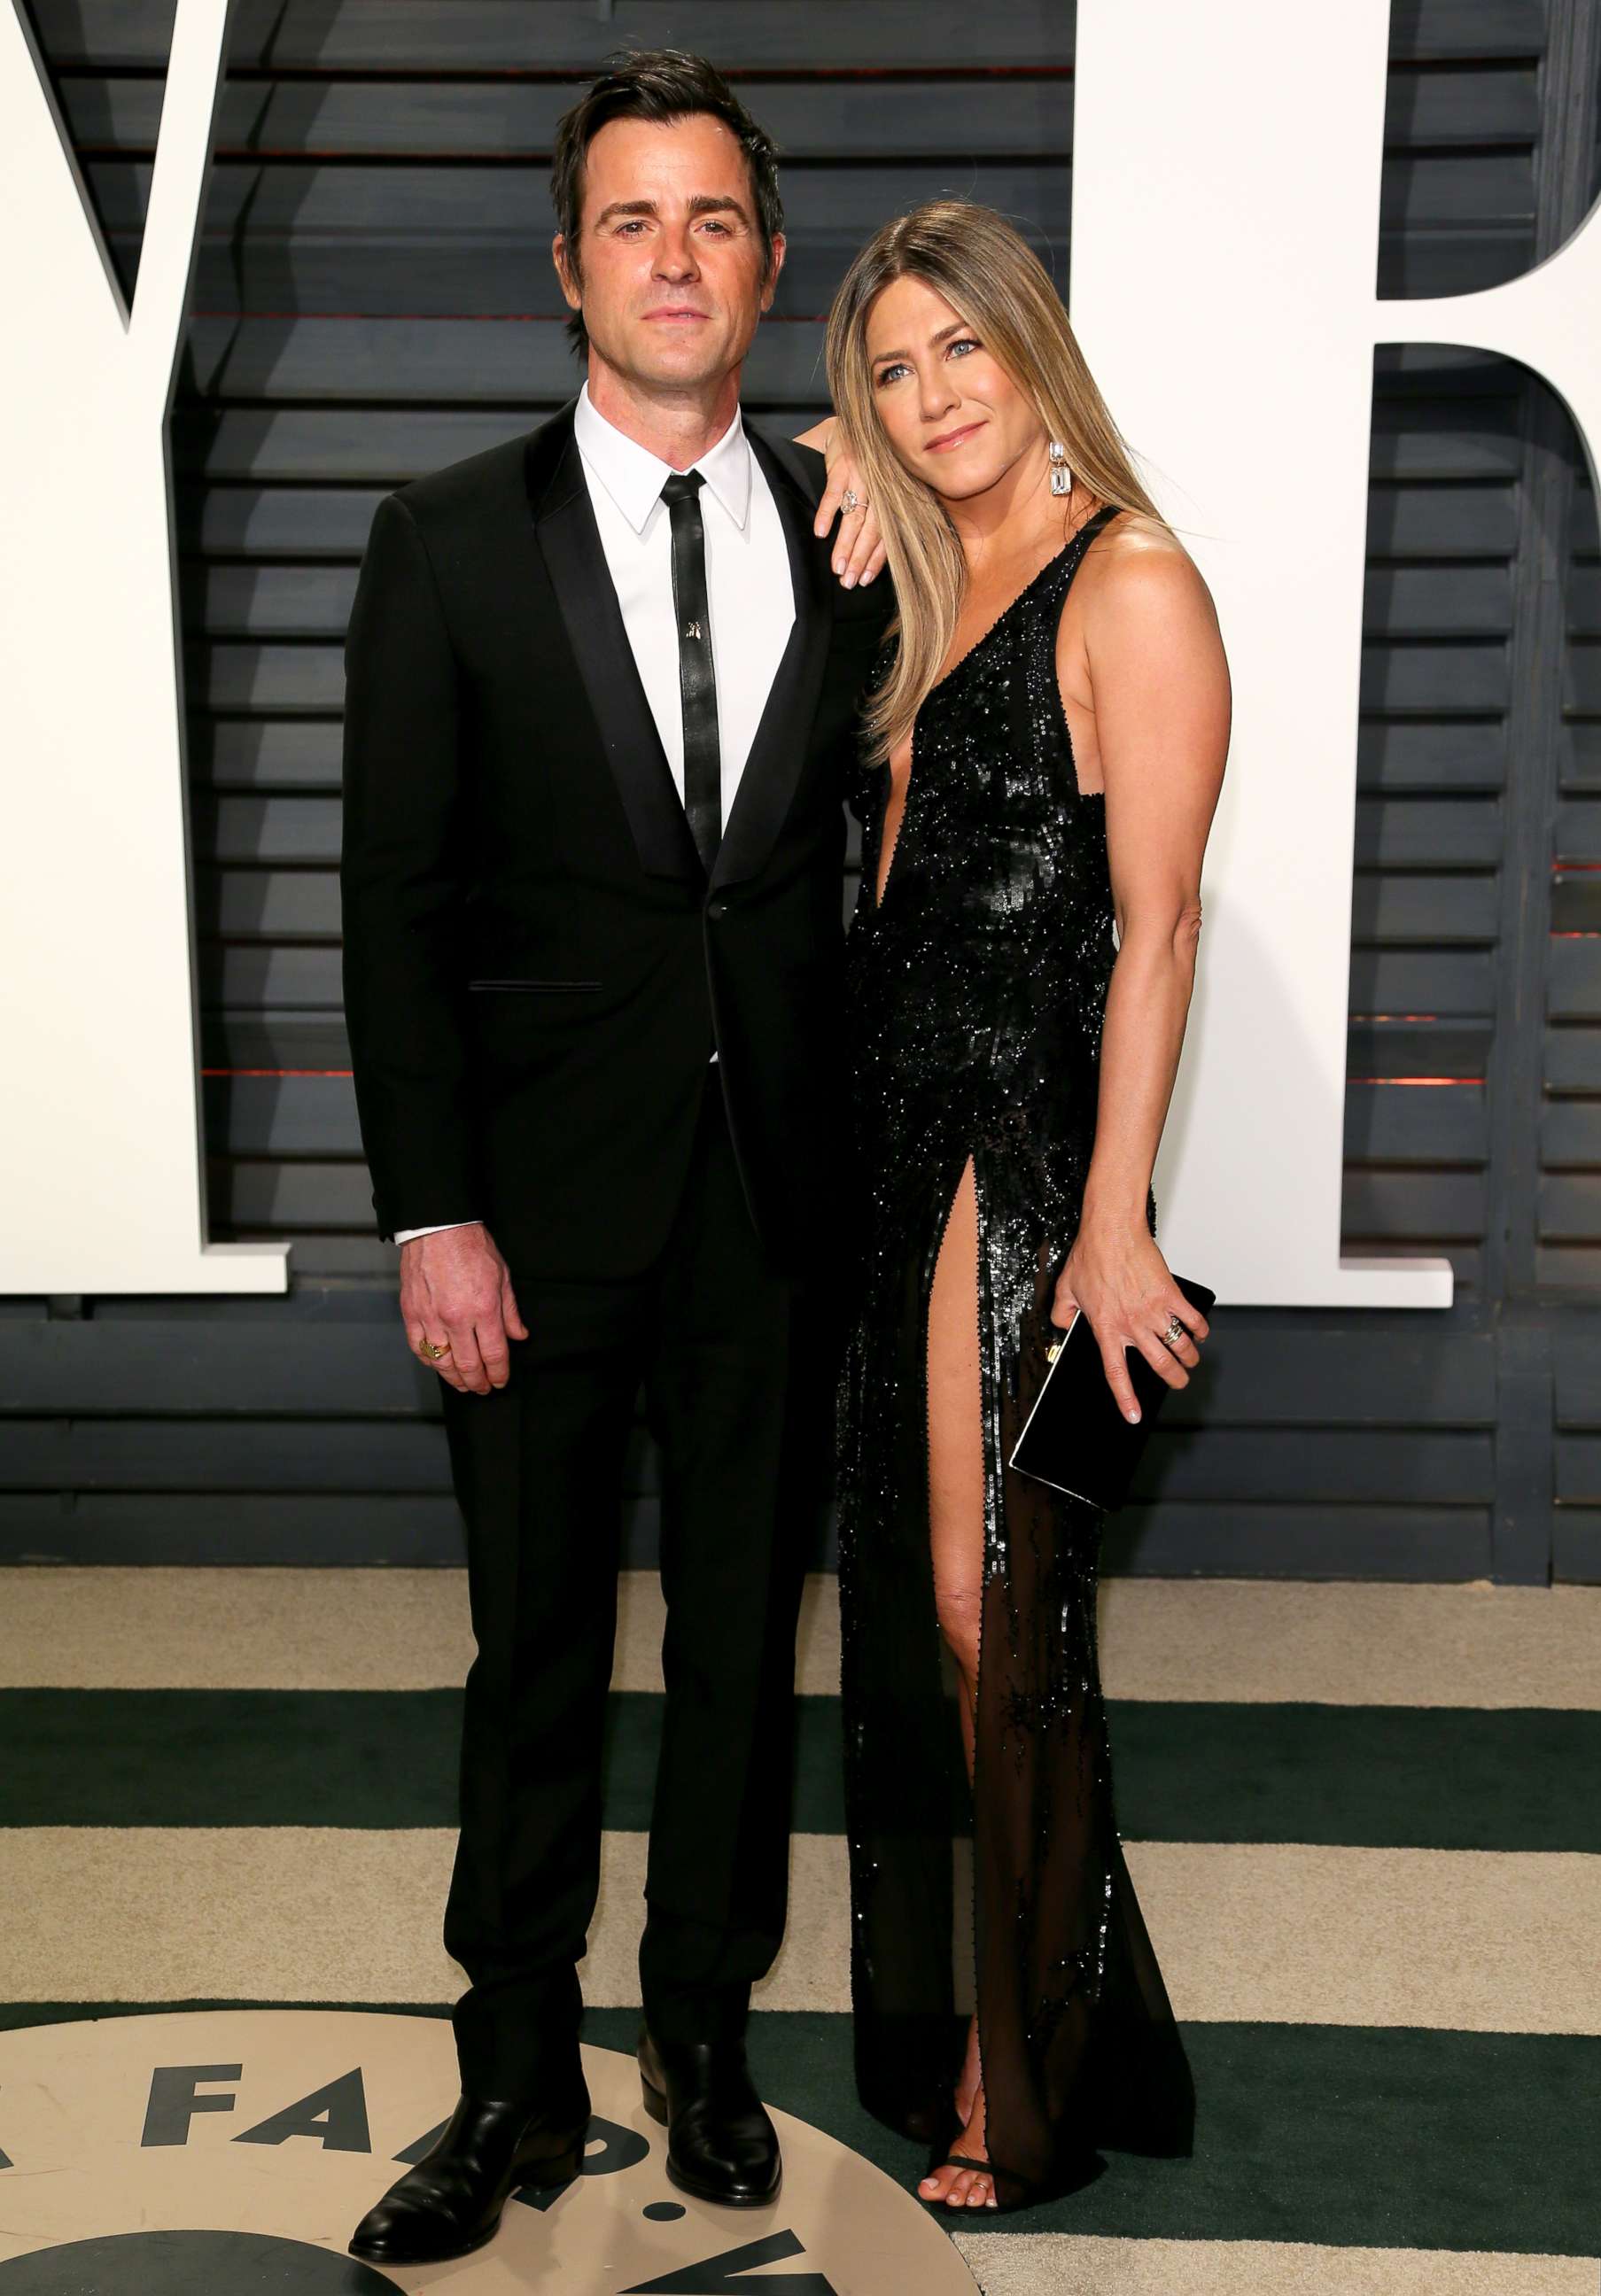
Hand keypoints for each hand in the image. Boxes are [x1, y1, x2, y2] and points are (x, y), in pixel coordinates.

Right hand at [400, 1223, 527, 1394]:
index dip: (499, 1374)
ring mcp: (430, 1317)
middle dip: (478, 1383)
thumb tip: (518, 1336)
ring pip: (442, 1362)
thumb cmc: (471, 1246)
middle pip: (468, 1365)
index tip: (501, 1381)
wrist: (437, 1227)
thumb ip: (510, 1311)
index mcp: (483, 1309)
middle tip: (483, 1389)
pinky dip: (430, 1361)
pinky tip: (439, 1365)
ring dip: (454, 1379)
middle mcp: (456, 1318)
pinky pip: (419, 1348)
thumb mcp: (502, 1276)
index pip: (494, 1355)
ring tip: (463, 1385)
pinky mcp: (411, 1313)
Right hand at [809, 419, 886, 589]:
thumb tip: (876, 548)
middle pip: (872, 530)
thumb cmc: (869, 459)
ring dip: (845, 544)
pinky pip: (834, 492)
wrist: (855, 422)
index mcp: (892, 496)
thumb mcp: (882, 480)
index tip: (865, 580)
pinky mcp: (843, 464)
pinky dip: (827, 513)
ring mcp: (862, 476)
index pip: (887, 534)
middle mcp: (881, 487)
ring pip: (855, 516)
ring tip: (837, 568)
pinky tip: (820, 534)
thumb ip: (880, 510)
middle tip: (849, 582)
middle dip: (860, 558)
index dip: (877, 559)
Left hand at [1051, 1220, 1208, 1423]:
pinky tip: (1199, 1332)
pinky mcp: (1171, 1295)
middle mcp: (1132, 1325)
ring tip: (1190, 1359)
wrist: (1112, 1231)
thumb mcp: (1065, 1289)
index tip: (1134, 1416)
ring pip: (1181, 1347)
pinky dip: (1200, 1330)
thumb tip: (1062, 1325)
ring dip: (1189, 1357)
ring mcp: (1154, 1311)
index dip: (1126, 1398)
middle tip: (1179, 1381)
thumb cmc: (1090, 1256)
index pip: (1117, 1373)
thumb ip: (1062, 1313)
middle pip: (1161, 1365)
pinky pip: (1193, 1320)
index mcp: (1106, 1328)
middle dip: (1175, 1380)